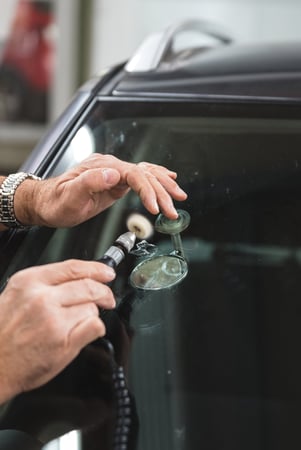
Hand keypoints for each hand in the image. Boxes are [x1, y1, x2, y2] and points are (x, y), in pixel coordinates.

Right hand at [0, 259, 115, 403]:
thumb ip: (45, 284)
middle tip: (107, 298)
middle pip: (89, 286)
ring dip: (91, 314)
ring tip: (75, 323)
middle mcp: (42, 298)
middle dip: (103, 292)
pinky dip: (95, 329)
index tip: (106, 273)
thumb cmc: (3, 332)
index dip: (96, 269)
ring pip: (92, 308)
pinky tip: (83, 332)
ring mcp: (54, 320)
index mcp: (29, 282)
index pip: (73, 267)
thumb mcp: (16, 295)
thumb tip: (78, 279)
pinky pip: (95, 326)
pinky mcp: (64, 342)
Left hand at [15, 154, 186, 227]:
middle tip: (173, 210)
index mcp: (103, 168)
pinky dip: (156, 179)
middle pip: (144, 174)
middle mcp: (111, 166)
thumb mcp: (70, 195)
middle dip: (162, 192)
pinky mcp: (115, 181)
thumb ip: (90, 182)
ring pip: (146, 174)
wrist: (46, 203)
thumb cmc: (56, 202)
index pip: (134, 175)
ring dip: (164, 185)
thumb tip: (113, 174)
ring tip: (179, 196)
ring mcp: (114, 173)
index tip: (155, 208)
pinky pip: (140, 178)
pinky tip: (167, 179)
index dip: (148, 191)